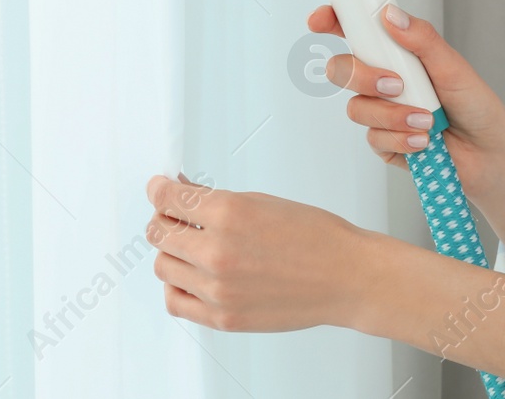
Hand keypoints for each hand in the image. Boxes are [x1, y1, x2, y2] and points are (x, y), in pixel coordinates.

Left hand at [145, 173, 364, 332]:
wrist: (345, 276)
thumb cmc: (316, 237)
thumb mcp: (263, 201)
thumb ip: (216, 200)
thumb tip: (184, 192)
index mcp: (229, 213)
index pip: (168, 198)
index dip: (159, 189)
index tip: (159, 188)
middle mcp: (217, 251)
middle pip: (158, 233)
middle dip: (164, 219)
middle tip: (174, 216)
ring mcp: (217, 288)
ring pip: (163, 267)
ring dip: (171, 253)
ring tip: (191, 247)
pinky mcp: (222, 317)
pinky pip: (175, 302)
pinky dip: (176, 287)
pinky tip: (191, 277)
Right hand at [312, 1, 504, 205]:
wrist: (489, 154)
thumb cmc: (475, 105)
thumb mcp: (453, 66)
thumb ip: (422, 40)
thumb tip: (391, 14)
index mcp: (398, 53)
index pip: (355, 32)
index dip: (332, 21)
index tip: (321, 20)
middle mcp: (383, 80)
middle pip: (342, 69)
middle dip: (363, 77)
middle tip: (396, 85)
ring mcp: (380, 112)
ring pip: (356, 108)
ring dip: (392, 115)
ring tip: (427, 121)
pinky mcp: (383, 142)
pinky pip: (372, 137)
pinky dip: (400, 138)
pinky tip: (423, 140)